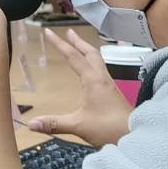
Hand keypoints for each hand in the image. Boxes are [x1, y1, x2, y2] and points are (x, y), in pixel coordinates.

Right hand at [27, 29, 132, 146]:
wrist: (136, 136)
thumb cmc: (108, 128)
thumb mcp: (78, 126)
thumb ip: (54, 123)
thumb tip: (31, 123)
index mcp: (93, 80)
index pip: (73, 57)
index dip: (59, 44)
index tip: (49, 32)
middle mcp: (102, 78)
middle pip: (90, 53)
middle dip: (78, 41)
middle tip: (68, 32)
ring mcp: (110, 85)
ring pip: (98, 60)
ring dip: (86, 50)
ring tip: (79, 46)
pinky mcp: (113, 93)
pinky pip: (101, 70)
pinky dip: (93, 62)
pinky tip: (91, 71)